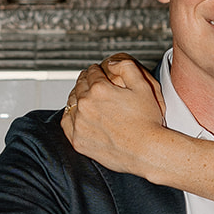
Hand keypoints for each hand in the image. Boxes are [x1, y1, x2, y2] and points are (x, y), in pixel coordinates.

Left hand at [60, 55, 165, 172]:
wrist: (146, 151)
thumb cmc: (147, 122)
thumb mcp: (143, 86)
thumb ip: (127, 67)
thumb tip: (111, 62)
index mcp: (100, 89)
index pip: (91, 72)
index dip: (97, 70)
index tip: (99, 72)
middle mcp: (86, 105)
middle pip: (80, 85)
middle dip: (87, 81)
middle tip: (93, 82)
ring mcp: (80, 124)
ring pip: (71, 102)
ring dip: (78, 96)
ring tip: (86, 97)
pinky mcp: (78, 140)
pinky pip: (66, 122)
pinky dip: (70, 115)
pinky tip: (78, 114)